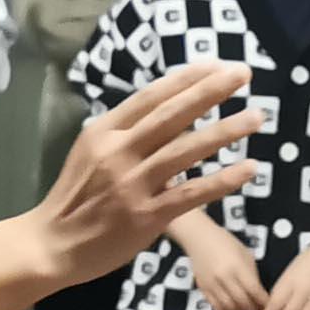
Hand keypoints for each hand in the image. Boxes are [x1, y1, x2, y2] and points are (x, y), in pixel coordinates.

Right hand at [33, 62, 260, 286]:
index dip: (188, 78)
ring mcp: (133, 184)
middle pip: (172, 114)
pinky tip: (248, 169)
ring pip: (185, 150)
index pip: (152, 96)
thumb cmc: (77, 196)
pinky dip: (222, 180)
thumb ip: (128, 133)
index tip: (218, 64)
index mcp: (104, 130)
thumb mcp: (92, 151)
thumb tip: (173, 113)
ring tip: (256, 117)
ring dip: (225, 131)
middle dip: (211, 91)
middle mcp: (118, 151)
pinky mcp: (146, 216)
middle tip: (243, 73)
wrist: (52, 244)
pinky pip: (191, 193)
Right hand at [173, 209, 269, 309]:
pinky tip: (233, 308)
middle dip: (254, 309)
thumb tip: (259, 295)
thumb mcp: (245, 255)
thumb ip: (252, 275)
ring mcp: (212, 284)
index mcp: (237, 266)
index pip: (254, 290)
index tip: (268, 305)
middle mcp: (224, 277)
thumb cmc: (225, 243)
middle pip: (243, 302)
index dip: (263, 302)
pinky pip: (216, 308)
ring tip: (246, 309)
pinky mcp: (203, 289)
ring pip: (230, 308)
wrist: (200, 238)